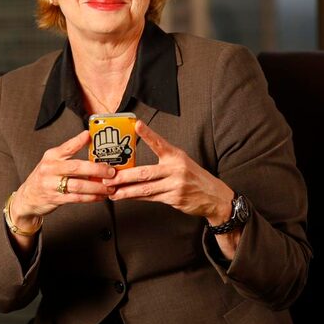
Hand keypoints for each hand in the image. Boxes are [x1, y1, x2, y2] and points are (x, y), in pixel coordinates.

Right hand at [12, 130, 116, 225]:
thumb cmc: (46, 176)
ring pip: (78, 185)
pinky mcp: (56, 198)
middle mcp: (50, 169)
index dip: (78, 141)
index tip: (90, 135)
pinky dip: (91, 197)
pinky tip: (101, 196)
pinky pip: (77, 198)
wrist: (28, 196)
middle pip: (76, 167)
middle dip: (96, 169)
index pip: (66, 147)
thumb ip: (68, 154)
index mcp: (51, 156)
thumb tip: (92, 144)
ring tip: (110, 187)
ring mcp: (52, 184)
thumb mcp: (53, 161)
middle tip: (111, 171)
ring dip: (97, 187)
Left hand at [104, 121, 233, 223]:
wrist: (214, 197)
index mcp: (176, 156)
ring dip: (126, 190)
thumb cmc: (194, 177)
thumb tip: (138, 162)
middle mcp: (176, 169)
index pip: (160, 143)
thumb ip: (163, 160)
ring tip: (112, 191)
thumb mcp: (182, 162)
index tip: (137, 124)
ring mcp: (175, 185)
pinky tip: (126, 197)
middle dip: (124, 176)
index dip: (148, 134)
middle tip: (109, 177)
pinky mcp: (175, 199)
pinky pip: (151, 198)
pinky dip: (136, 197)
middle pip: (145, 172)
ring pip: (145, 188)